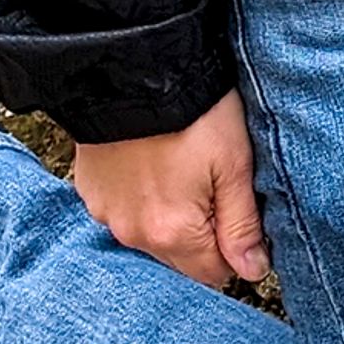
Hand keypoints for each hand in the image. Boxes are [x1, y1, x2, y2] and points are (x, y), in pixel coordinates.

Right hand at [73, 91, 273, 291]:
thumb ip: (243, 225)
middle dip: (202, 236)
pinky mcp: (89, 192)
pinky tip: (152, 167)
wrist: (135, 69)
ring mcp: (105, 214)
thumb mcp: (234, 166)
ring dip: (169, 219)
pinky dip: (140, 200)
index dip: (234, 248)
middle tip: (212, 187)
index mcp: (172, 234)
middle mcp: (132, 234)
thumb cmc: (195, 114)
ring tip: (181, 173)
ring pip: (150, 237)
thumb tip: (253, 270)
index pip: (213, 274)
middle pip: (179, 260)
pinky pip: (123, 213)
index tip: (237, 211)